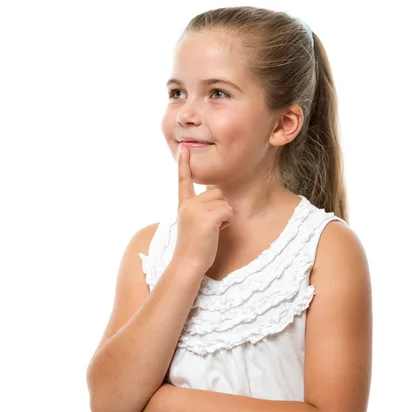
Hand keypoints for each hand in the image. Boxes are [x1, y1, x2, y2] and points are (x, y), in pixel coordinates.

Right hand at [173, 143, 232, 274]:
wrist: (188, 263)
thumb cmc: (195, 247)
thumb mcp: (194, 223)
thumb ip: (201, 209)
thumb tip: (218, 197)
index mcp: (184, 205)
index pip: (183, 181)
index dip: (183, 164)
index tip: (183, 148)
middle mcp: (188, 204)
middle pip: (217, 193)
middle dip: (220, 209)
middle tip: (209, 227)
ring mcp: (196, 210)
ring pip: (224, 202)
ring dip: (224, 217)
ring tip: (211, 231)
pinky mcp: (207, 218)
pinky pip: (228, 211)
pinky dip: (227, 223)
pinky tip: (215, 233)